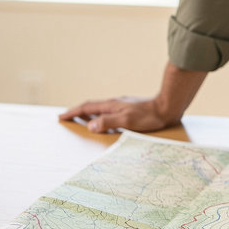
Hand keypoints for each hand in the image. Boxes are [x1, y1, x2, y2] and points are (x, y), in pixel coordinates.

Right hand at [58, 96, 176, 133]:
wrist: (167, 107)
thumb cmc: (149, 116)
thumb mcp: (127, 120)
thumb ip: (108, 122)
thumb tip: (89, 125)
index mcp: (111, 105)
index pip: (87, 108)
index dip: (73, 112)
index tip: (61, 117)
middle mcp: (115, 102)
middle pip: (92, 106)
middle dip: (77, 111)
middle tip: (66, 117)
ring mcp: (123, 104)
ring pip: (101, 108)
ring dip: (89, 113)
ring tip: (82, 119)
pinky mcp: (130, 108)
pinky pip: (109, 111)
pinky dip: (101, 115)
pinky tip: (106, 120)